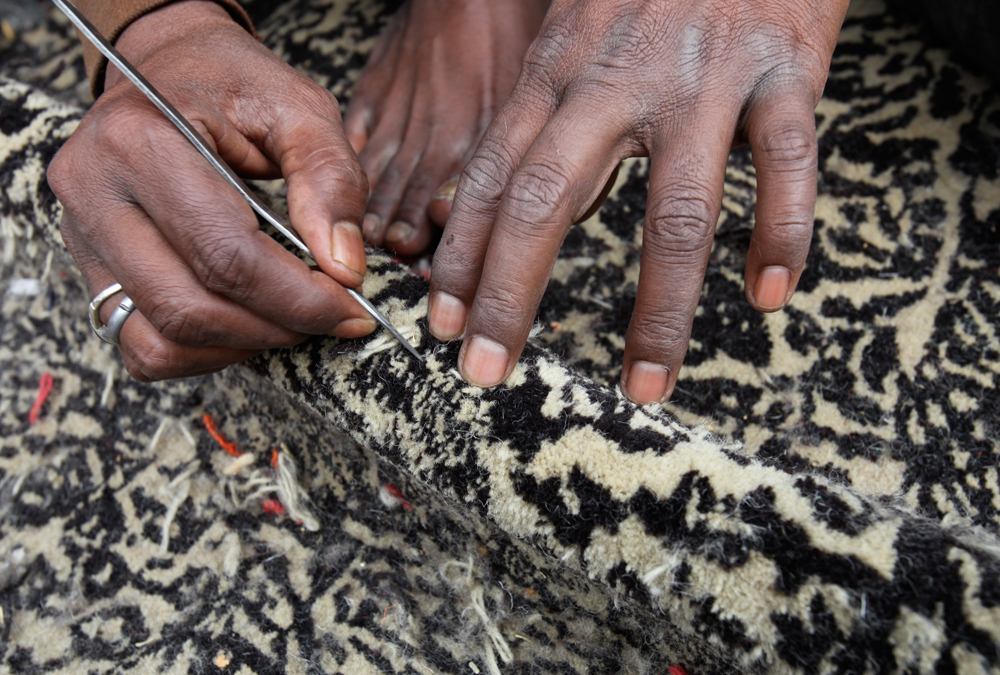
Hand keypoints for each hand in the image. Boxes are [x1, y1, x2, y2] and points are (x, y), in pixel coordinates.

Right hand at [48, 0, 373, 380]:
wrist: (166, 66)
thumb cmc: (233, 83)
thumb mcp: (299, 108)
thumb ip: (332, 181)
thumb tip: (345, 268)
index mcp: (141, 141)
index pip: (226, 255)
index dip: (299, 299)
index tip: (352, 308)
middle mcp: (93, 192)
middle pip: (189, 306)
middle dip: (275, 328)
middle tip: (329, 317)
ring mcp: (82, 235)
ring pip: (158, 340)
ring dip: (238, 346)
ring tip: (289, 319)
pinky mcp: (91, 266)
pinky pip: (142, 345)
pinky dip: (202, 351)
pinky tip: (246, 320)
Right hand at [343, 0, 546, 255]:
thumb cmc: (509, 31)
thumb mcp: (541, 95)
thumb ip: (539, 153)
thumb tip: (564, 209)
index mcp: (481, 132)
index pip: (463, 201)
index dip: (455, 240)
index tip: (448, 271)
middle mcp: (438, 127)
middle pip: (415, 196)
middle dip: (408, 238)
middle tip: (402, 265)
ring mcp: (401, 110)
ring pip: (382, 173)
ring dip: (375, 213)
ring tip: (365, 244)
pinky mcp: (376, 91)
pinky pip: (357, 138)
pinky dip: (351, 171)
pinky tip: (342, 197)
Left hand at [428, 0, 848, 402]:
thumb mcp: (579, 29)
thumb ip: (548, 110)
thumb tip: (533, 209)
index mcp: (562, 67)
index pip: (496, 177)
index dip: (464, 256)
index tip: (442, 325)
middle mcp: (622, 77)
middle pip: (551, 199)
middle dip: (511, 294)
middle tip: (486, 370)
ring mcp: (707, 77)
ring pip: (678, 212)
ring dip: (660, 312)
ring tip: (645, 385)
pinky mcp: (787, 71)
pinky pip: (788, 169)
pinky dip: (782, 237)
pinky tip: (767, 298)